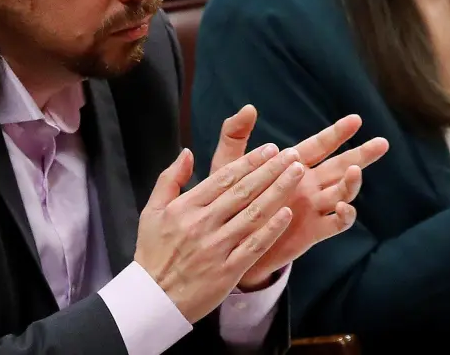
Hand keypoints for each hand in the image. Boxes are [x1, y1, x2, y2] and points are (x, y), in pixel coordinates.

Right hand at [134, 141, 304, 321]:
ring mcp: (216, 248)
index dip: (250, 161)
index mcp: (185, 207)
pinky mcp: (227, 271)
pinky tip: (288, 213)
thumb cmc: (153, 253)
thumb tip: (187, 152)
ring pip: (253, 214)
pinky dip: (272, 229)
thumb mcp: (151, 211)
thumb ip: (169, 179)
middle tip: (293, 154)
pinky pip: (254, 246)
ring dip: (279, 191)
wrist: (153, 300)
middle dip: (271, 169)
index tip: (271, 149)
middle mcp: (202, 224)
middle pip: (244, 191)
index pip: (224, 177)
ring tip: (298, 174)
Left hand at [207, 106, 389, 289]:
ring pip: (343, 192)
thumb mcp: (229, 167)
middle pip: (341, 166)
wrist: (229, 243)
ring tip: (356, 171)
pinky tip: (344, 207)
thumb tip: (249, 107)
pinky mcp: (313, 232)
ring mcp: (313, 208)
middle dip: (362, 155)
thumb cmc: (229, 201)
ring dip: (353, 183)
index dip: (337, 133)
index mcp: (292, 166)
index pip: (319, 146)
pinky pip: (336, 223)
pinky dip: (344, 215)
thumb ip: (236, 137)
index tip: (356, 119)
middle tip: (382, 143)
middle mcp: (308, 185)